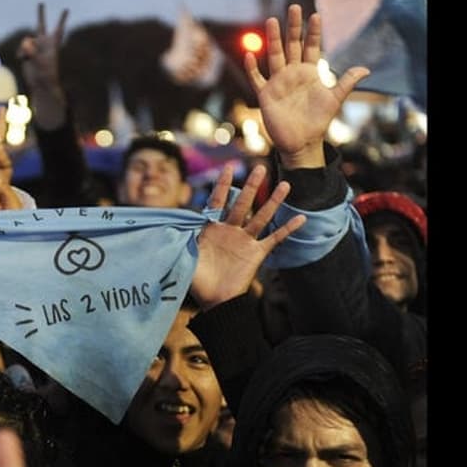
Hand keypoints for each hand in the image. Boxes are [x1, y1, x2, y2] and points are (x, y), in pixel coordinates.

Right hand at [17, 3, 67, 91]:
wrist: (41, 85)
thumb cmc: (45, 75)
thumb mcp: (40, 64)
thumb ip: (32, 53)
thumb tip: (25, 44)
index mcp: (52, 45)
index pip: (58, 29)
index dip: (62, 19)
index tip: (66, 9)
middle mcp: (43, 44)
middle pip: (41, 26)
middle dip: (41, 15)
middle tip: (41, 3)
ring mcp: (34, 48)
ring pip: (26, 40)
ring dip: (25, 48)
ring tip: (27, 58)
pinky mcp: (27, 53)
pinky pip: (21, 48)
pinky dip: (20, 53)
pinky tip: (23, 60)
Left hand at [190, 164, 305, 310]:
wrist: (214, 300)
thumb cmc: (198, 279)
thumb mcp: (186, 257)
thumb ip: (181, 240)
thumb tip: (165, 228)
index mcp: (212, 229)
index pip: (217, 202)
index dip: (222, 185)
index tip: (228, 167)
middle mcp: (230, 231)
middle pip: (242, 204)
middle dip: (251, 187)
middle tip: (260, 168)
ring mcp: (245, 241)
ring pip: (261, 217)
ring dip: (273, 202)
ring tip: (285, 185)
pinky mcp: (256, 254)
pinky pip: (274, 239)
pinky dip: (287, 229)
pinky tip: (301, 218)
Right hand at [245, 4, 369, 168]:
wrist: (302, 143)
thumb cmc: (318, 122)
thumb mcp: (335, 100)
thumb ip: (347, 83)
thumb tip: (366, 70)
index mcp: (309, 73)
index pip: (312, 47)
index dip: (314, 32)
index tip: (316, 16)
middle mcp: (292, 74)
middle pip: (292, 45)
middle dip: (293, 27)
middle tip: (294, 8)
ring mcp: (278, 83)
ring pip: (275, 56)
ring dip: (273, 39)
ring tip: (272, 21)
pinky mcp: (266, 95)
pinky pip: (257, 79)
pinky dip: (252, 68)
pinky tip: (250, 55)